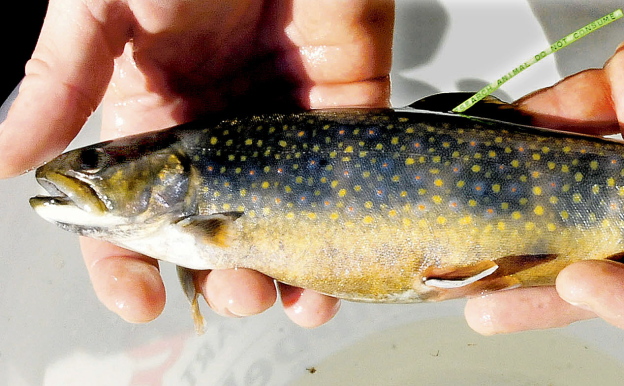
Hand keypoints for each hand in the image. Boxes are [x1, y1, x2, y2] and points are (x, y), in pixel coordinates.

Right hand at [0, 0, 392, 326]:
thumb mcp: (100, 6)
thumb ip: (60, 78)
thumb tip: (6, 159)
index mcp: (155, 102)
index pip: (134, 198)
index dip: (128, 255)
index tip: (139, 301)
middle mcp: (221, 118)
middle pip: (220, 216)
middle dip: (225, 268)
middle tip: (235, 293)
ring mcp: (285, 110)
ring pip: (288, 207)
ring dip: (291, 263)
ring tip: (292, 299)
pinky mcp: (347, 92)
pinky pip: (348, 166)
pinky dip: (346, 218)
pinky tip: (339, 264)